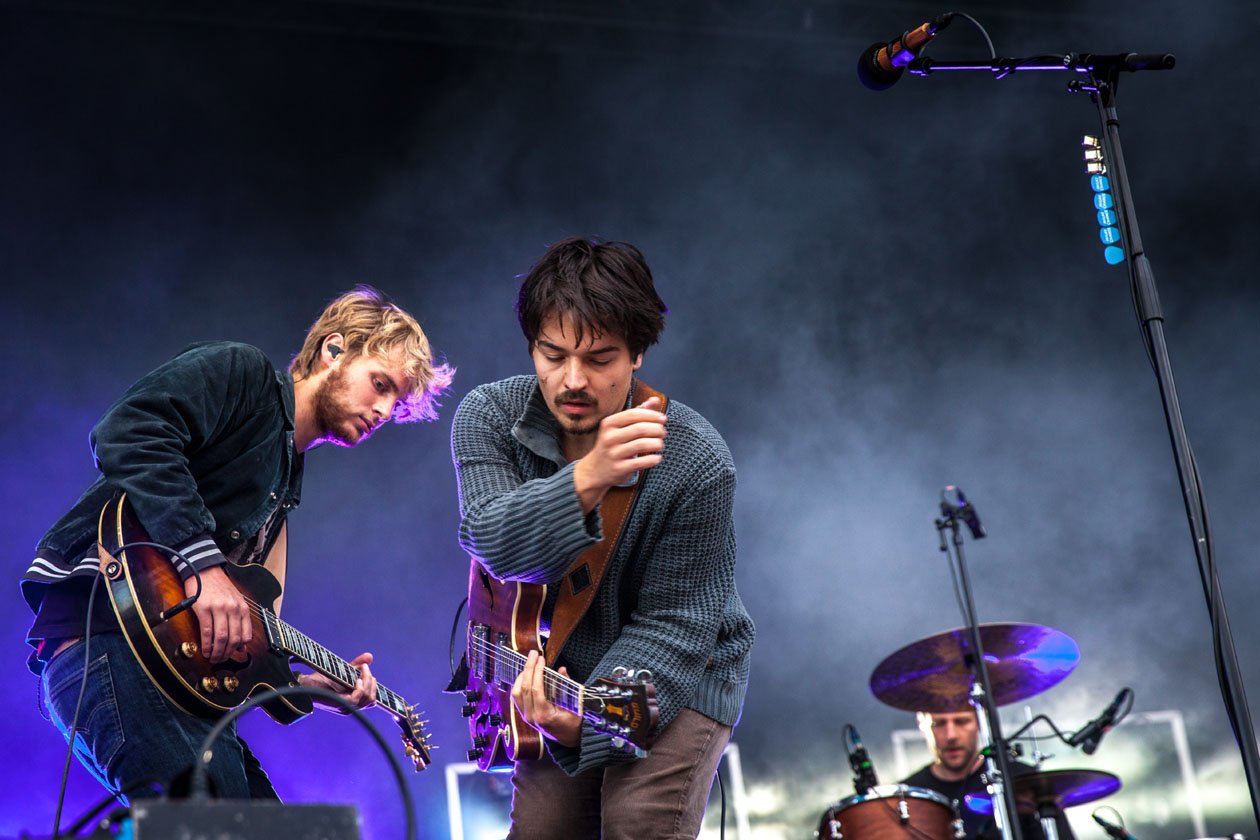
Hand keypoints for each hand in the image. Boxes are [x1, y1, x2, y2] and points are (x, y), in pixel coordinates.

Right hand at [188, 565, 251, 661]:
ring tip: (212, 657)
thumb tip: (241, 645)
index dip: (239, 648)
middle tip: (220, 660)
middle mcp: (233, 609)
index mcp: (242, 608)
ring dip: (216, 651)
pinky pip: (207, 631)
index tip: (233, 655)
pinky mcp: (204, 609)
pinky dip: (206, 644)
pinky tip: (205, 649)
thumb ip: (239, 620)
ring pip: (221, 637)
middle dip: (227, 653)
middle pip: (233, 638)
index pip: (246, 634)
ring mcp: (219, 608)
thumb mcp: (235, 601)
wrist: (204, 570)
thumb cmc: (219, 587)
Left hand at [301, 652, 377, 712]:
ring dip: (368, 682)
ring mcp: (345, 707)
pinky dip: (360, 688)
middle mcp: (350, 707)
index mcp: (351, 701)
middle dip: (372, 682)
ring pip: (367, 699)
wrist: (305, 684)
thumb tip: (370, 656)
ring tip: (362, 670)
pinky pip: (356, 699)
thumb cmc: (321, 679)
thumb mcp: (342, 670)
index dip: (373, 687)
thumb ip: (356, 665)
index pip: (371, 700)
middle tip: (365, 668)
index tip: (370, 673)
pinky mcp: (339, 703)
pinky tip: (358, 680)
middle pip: (371, 699)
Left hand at [512, 650, 580, 746]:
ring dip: (521, 675)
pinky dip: (518, 684)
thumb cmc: (573, 723)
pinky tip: (525, 675)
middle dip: (528, 668)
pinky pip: (516, 697)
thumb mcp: (575, 706)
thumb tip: (561, 670)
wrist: (568, 739)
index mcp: (544, 715)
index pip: (536, 689)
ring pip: (516, 692)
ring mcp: (526, 716)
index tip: (541, 659)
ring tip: (529, 663)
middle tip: (533, 654)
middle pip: (524, 688)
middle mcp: (532, 716)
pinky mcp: (524, 715)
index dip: (537, 672)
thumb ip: (567, 687)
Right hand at [573, 396, 666, 511]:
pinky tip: (657, 458)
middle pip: (639, 429)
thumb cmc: (613, 443)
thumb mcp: (620, 426)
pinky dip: (653, 459)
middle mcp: (609, 437)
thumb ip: (638, 412)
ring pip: (641, 445)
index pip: (634, 414)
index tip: (663, 419)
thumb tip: (655, 399)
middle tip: (663, 433)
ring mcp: (613, 454)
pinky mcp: (619, 468)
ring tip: (660, 445)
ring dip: (657, 444)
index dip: (652, 415)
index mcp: (609, 423)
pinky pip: (640, 462)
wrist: (595, 469)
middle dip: (656, 429)